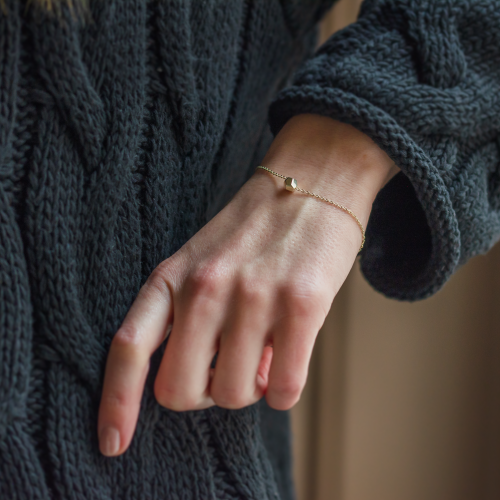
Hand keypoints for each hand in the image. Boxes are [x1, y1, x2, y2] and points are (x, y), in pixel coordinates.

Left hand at [97, 114, 398, 456]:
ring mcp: (255, 295)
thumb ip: (186, 318)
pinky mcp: (302, 305)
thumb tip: (199, 385)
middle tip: (225, 369)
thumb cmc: (253, 230)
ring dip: (248, 387)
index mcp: (174, 275)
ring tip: (263, 351)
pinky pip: (283, 390)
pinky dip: (283, 390)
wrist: (311, 181)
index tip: (112, 444)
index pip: (129, 348)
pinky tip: (287, 358)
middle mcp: (207, 286)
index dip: (115, 403)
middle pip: (178, 391)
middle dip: (201, 394)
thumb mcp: (200, 260)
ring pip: (234, 395)